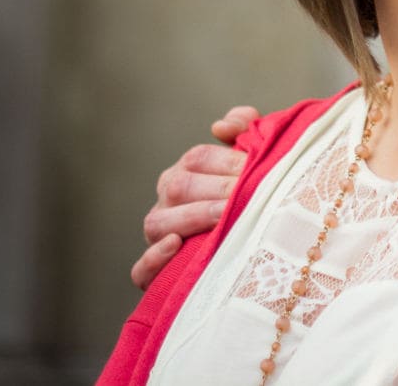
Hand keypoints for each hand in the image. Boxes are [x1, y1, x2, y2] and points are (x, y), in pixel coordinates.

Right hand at [129, 105, 256, 288]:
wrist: (257, 247)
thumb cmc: (255, 195)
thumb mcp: (254, 157)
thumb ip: (245, 128)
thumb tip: (221, 126)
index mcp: (187, 170)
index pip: (198, 158)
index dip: (228, 161)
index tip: (256, 168)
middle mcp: (167, 200)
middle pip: (178, 187)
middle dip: (216, 190)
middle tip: (248, 196)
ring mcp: (158, 235)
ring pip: (157, 224)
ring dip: (191, 219)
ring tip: (223, 218)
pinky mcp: (154, 272)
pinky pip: (141, 269)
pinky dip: (153, 259)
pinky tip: (175, 246)